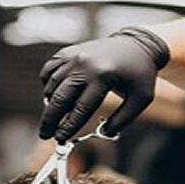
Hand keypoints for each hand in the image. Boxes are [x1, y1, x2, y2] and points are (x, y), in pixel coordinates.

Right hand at [39, 27, 169, 142]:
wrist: (137, 44)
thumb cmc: (139, 75)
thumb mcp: (140, 99)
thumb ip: (123, 119)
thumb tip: (103, 133)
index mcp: (103, 77)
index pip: (80, 109)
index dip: (69, 127)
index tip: (60, 139)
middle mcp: (85, 65)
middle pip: (60, 98)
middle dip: (50, 119)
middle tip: (44, 134)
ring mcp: (75, 56)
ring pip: (52, 85)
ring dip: (50, 103)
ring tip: (53, 117)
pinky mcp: (69, 51)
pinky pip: (49, 69)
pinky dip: (47, 83)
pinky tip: (53, 94)